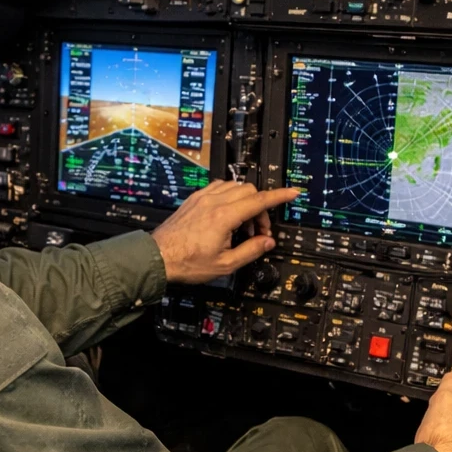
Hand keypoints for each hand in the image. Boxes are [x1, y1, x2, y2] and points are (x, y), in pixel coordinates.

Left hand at [151, 181, 300, 284]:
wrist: (158, 257)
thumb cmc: (187, 262)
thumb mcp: (225, 264)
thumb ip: (251, 251)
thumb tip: (267, 242)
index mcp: (224, 217)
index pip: (259, 200)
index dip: (279, 196)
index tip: (292, 193)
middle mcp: (213, 202)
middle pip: (249, 191)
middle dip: (260, 208)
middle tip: (258, 232)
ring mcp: (202, 198)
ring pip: (235, 187)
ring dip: (245, 202)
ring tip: (241, 226)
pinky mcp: (194, 199)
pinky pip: (219, 188)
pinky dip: (229, 197)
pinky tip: (227, 215)